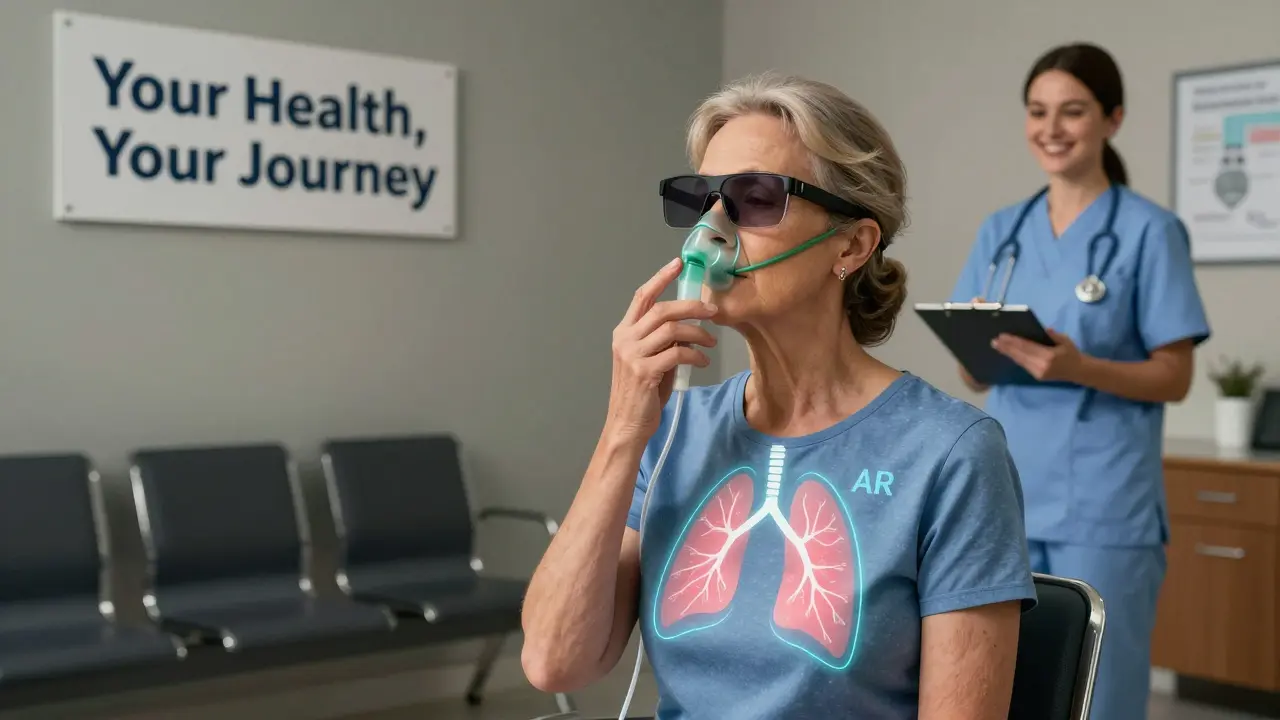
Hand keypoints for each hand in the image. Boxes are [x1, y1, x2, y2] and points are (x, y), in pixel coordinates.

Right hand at [605, 258, 717, 441]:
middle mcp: (625, 339)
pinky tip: (702, 361)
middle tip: (713, 310)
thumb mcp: (649, 361)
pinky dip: (695, 354)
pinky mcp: (645, 372)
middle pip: (663, 310)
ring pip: (672, 329)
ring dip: (698, 332)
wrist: (627, 425)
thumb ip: (662, 342)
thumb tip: (687, 327)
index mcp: (623, 333)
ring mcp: (633, 355)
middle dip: (691, 306)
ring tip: (711, 341)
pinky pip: (677, 353)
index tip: (677, 263)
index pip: (642, 297)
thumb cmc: (640, 394)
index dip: (660, 278)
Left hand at [991, 328, 1083, 382]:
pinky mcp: (1037, 376)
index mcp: (1049, 356)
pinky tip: (1008, 352)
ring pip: (1020, 361)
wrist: (1079, 372)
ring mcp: (1038, 373)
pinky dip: (1015, 358)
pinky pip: (1023, 365)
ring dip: (1008, 353)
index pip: (1027, 347)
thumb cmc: (1072, 353)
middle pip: (1020, 355)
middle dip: (1006, 348)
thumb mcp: (1064, 340)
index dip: (1013, 342)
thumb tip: (1038, 329)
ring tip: (997, 346)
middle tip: (994, 341)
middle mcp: (1041, 366)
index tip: (1002, 336)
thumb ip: (1051, 334)